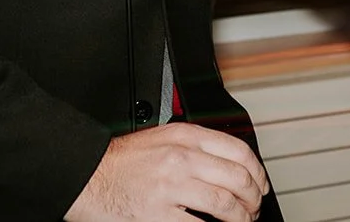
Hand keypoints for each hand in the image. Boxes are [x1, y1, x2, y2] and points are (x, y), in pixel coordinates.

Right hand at [66, 123, 269, 221]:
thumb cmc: (122, 160)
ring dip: (241, 216)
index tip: (261, 184)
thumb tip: (229, 164)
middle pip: (237, 178)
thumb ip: (196, 146)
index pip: (239, 151)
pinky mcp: (158, 213)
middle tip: (254, 207)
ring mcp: (171, 186)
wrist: (89, 175)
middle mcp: (182, 158)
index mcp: (186, 136)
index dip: (257, 171)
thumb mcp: (164, 138)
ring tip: (242, 221)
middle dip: (253, 197)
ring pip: (224, 203)